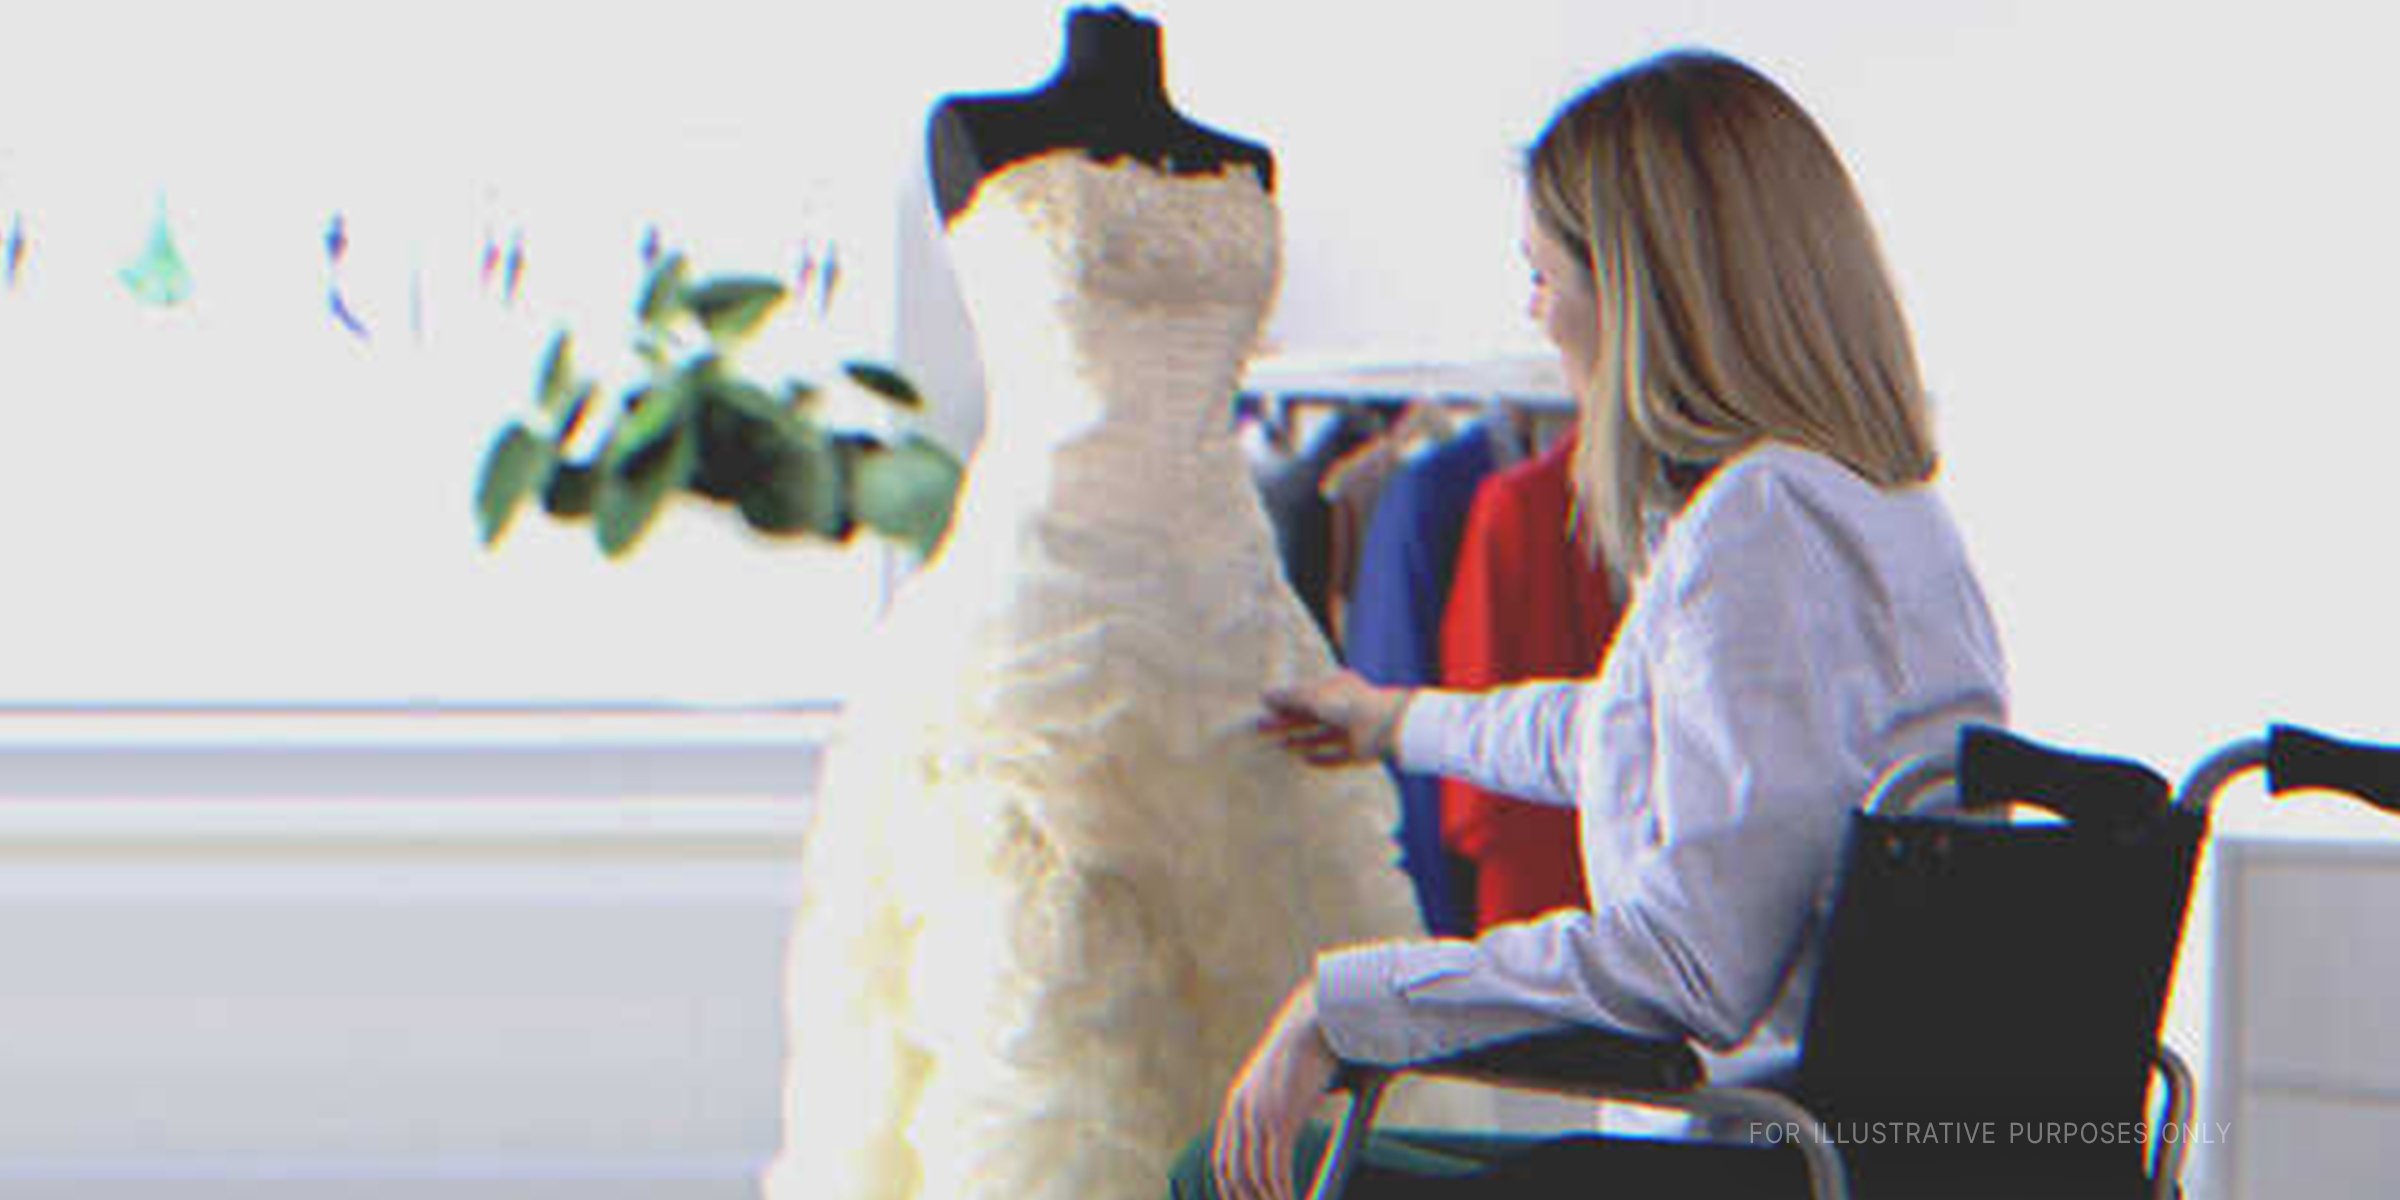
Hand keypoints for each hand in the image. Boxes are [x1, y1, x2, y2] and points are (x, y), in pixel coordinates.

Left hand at [1213, 981, 1341, 1199]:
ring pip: (1255, 1176)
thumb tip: (1282, 1145)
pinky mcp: (1280, 1117)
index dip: (1232, 1192)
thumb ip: (1273, 1115)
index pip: (1224, 1163)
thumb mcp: (1281, 1088)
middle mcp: (1240, 1113)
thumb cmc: (1308, 1055)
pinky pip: (1276, 1168)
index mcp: (1236, 1106)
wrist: (1315, 1022)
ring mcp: (1258, 1116)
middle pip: (1235, 1175)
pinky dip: (1283, 1192)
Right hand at [1258, 672, 1410, 766]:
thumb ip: (1288, 697)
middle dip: (1287, 723)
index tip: (1265, 708)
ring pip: (1321, 737)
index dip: (1286, 701)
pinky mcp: (1359, 752)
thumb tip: (1264, 695)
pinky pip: (1336, 757)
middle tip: (1262, 728)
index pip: (1307, 695)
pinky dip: (1322, 760)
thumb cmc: (1349, 704)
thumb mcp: (1314, 696)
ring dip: (1301, 741)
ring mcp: (1353, 731)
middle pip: (1310, 717)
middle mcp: (1345, 709)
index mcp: (1338, 689)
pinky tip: (1305, 762)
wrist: (1386, 725)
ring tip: (1281, 747)